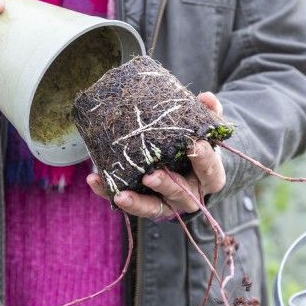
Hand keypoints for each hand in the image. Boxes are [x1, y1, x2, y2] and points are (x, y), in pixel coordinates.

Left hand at [86, 92, 225, 218]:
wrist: (189, 165)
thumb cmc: (198, 144)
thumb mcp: (206, 130)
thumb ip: (210, 114)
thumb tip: (207, 97)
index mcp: (209, 177)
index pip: (210, 172)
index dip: (204, 160)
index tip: (196, 145)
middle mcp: (189, 195)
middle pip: (181, 195)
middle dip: (166, 185)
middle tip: (151, 175)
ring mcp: (167, 203)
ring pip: (153, 208)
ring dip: (137, 202)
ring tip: (120, 194)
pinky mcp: (145, 203)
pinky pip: (127, 202)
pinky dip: (109, 192)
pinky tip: (95, 180)